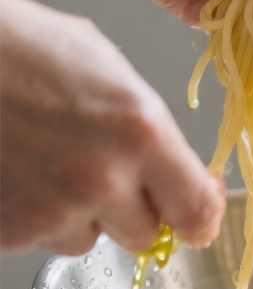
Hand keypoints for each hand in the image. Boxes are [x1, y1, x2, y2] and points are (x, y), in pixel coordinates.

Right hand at [0, 0, 224, 253]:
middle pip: (144, 236)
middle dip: (131, 211)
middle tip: (101, 171)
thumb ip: (152, 130)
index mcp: (140, 131)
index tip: (195, 215)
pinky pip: (38, 240)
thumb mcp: (107, 69)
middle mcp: (102, 180)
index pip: (197, 210)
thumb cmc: (18, 48)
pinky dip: (30, 215)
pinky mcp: (8, 232)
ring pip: (86, 239)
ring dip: (76, 214)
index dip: (198, 217)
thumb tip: (184, 173)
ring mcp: (51, 212)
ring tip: (44, 160)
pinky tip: (16, 170)